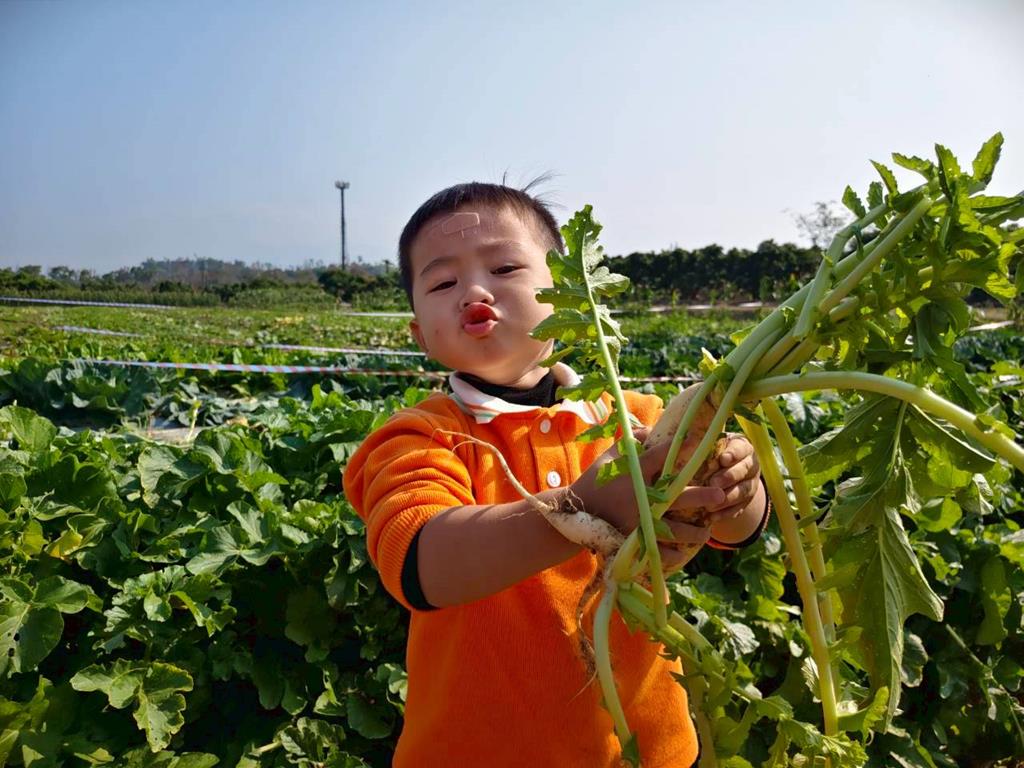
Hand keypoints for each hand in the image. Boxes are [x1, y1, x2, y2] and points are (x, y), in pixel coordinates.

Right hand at [570, 427, 725, 562]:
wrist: (573, 512)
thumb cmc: (593, 481)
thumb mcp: (609, 456)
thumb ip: (631, 442)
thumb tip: (652, 430)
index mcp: (634, 472)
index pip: (661, 456)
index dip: (681, 447)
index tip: (700, 443)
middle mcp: (640, 496)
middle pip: (678, 495)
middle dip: (702, 496)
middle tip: (720, 495)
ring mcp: (639, 520)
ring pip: (675, 528)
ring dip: (694, 531)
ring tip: (707, 531)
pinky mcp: (634, 539)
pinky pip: (658, 550)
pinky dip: (671, 554)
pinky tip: (683, 554)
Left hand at [703, 434, 760, 524]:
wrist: (719, 474)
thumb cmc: (708, 455)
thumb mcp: (706, 448)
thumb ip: (700, 446)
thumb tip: (684, 442)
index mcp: (741, 446)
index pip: (740, 448)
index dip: (733, 453)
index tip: (722, 459)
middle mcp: (749, 464)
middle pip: (744, 470)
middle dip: (729, 477)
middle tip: (714, 482)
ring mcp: (750, 483)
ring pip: (743, 491)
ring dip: (727, 498)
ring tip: (711, 504)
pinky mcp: (746, 501)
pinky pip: (738, 508)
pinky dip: (725, 513)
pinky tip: (713, 517)